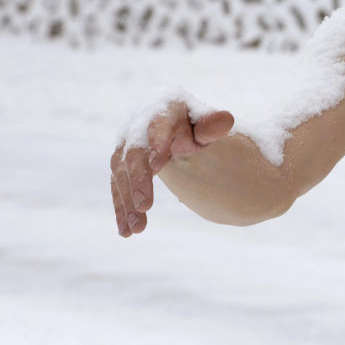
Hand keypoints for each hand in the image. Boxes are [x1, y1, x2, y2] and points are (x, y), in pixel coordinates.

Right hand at [110, 101, 232, 236]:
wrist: (175, 125)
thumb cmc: (195, 126)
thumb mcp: (206, 124)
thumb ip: (212, 125)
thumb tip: (226, 119)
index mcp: (162, 113)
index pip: (157, 127)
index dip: (156, 144)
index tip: (157, 164)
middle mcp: (138, 128)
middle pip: (134, 154)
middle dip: (138, 180)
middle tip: (145, 206)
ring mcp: (125, 148)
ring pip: (121, 175)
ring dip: (127, 202)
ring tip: (136, 229)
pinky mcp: (120, 167)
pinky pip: (118, 188)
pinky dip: (121, 209)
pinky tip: (125, 231)